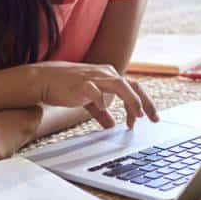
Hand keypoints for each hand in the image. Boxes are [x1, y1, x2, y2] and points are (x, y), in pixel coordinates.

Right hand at [31, 61, 158, 128]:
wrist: (46, 80)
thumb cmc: (68, 88)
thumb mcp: (89, 100)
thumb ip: (101, 112)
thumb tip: (111, 125)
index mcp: (110, 76)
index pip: (134, 87)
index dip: (143, 103)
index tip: (148, 119)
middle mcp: (106, 74)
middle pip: (133, 85)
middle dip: (145, 102)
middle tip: (154, 119)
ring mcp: (95, 77)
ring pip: (120, 85)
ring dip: (131, 101)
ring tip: (137, 117)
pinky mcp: (82, 84)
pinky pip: (96, 91)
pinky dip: (102, 101)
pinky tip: (106, 113)